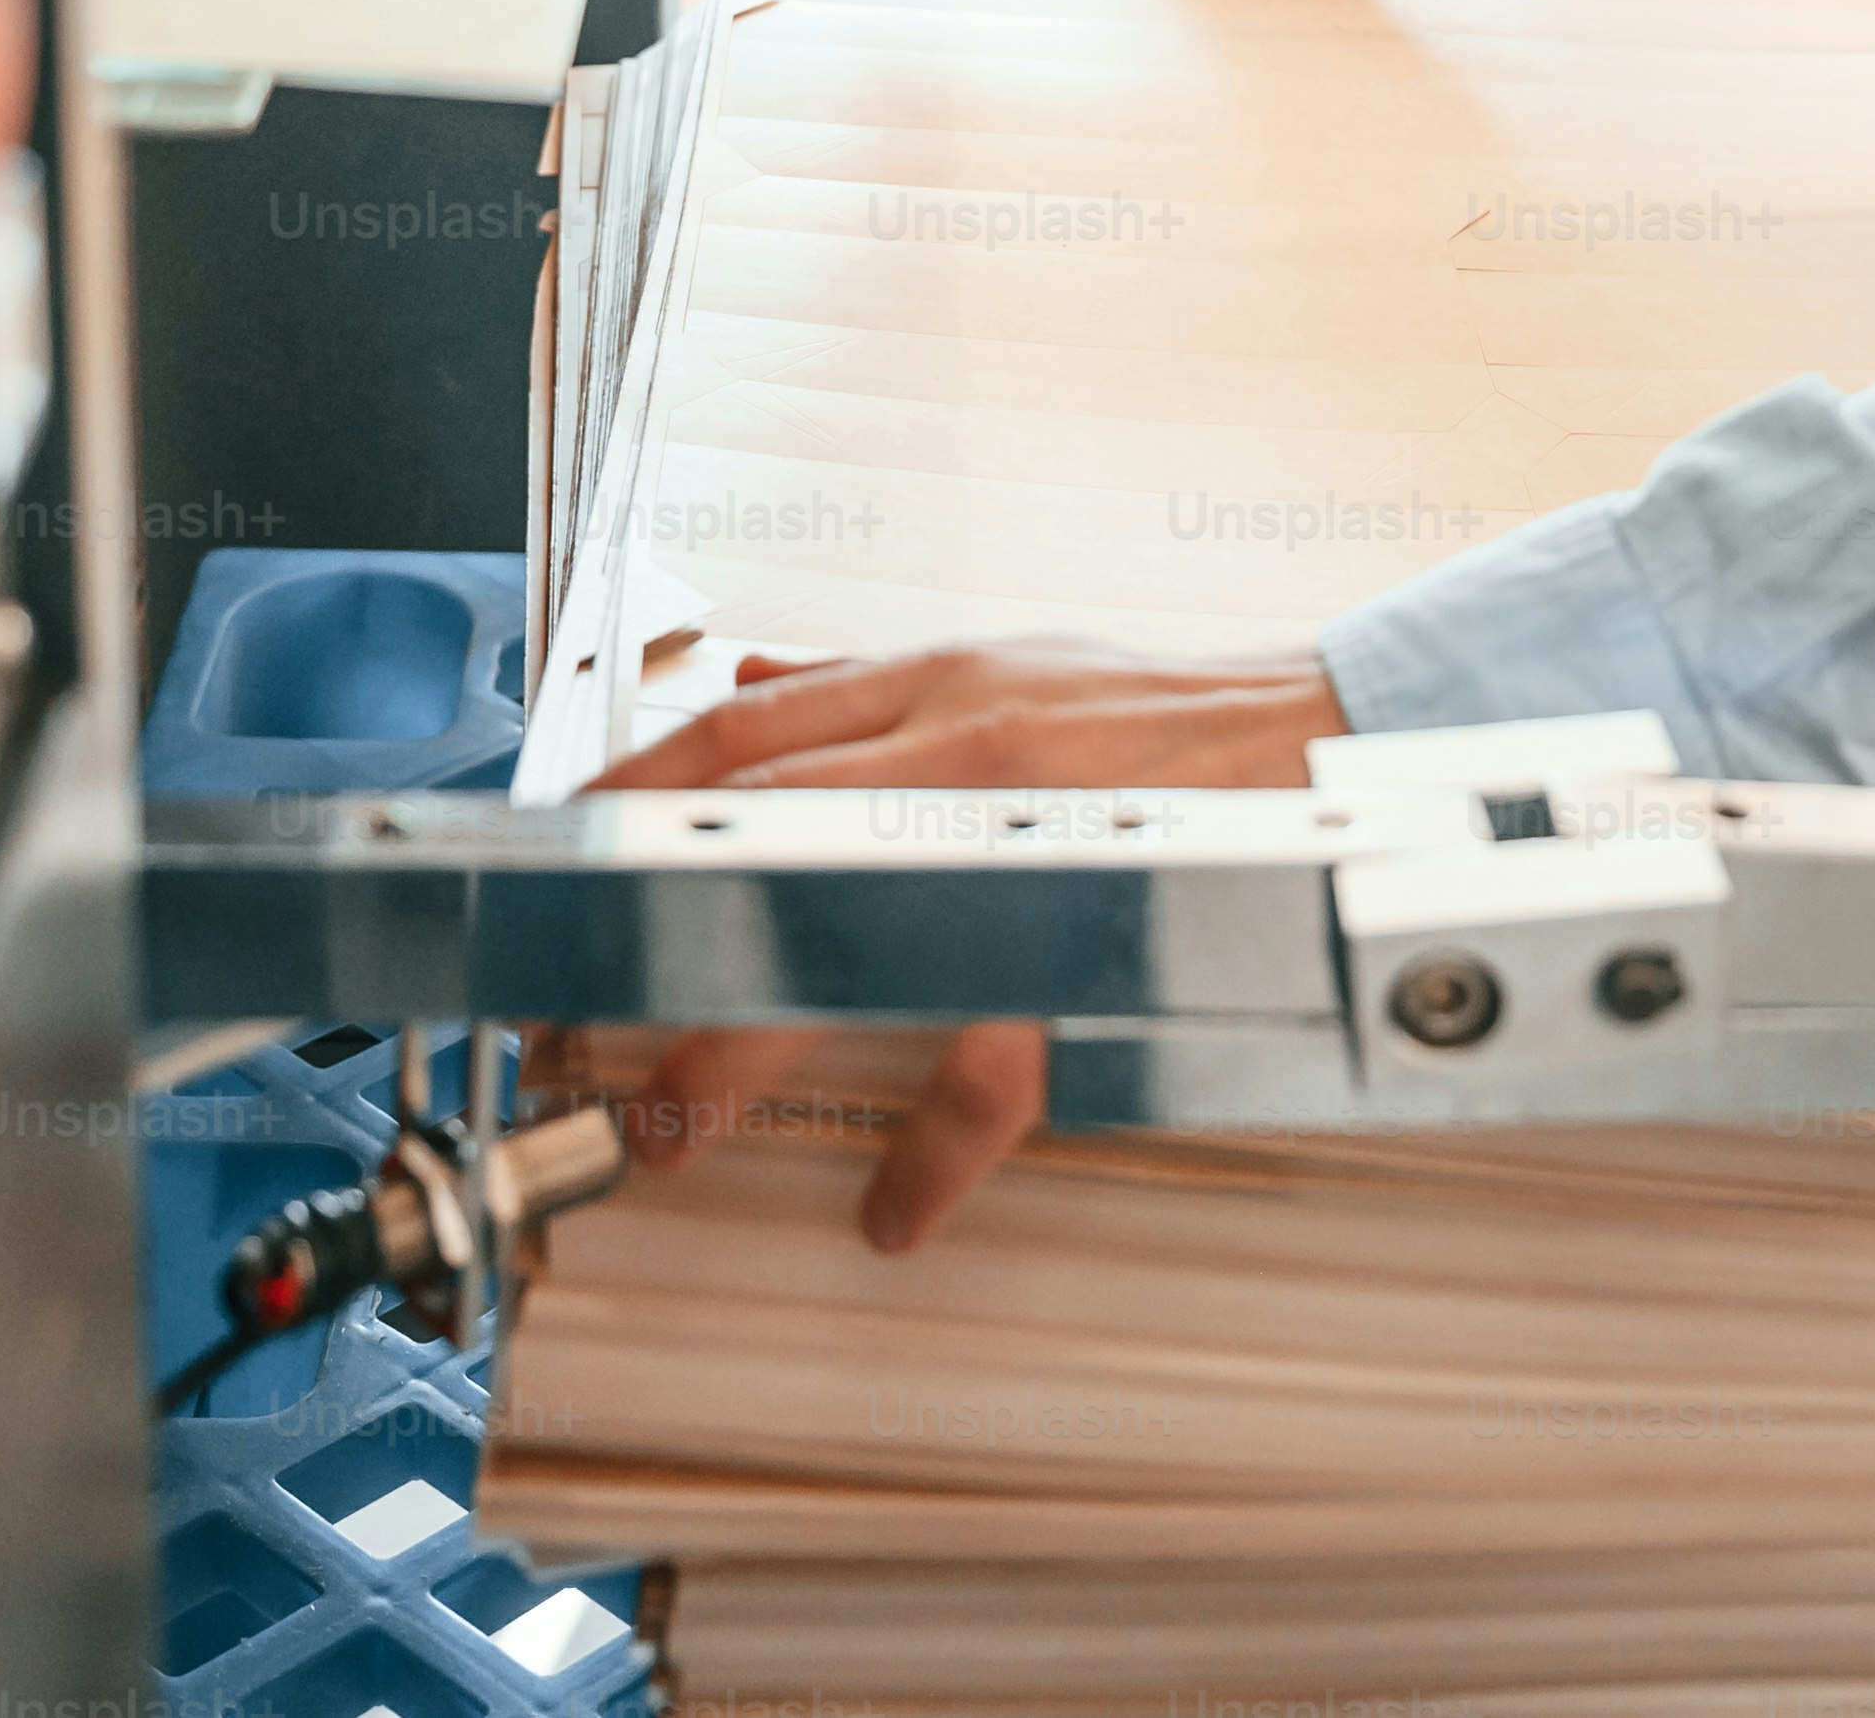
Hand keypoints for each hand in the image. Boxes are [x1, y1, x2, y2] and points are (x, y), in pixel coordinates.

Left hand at [585, 638, 1349, 1247]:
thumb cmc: (1157, 712)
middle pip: (755, 839)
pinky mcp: (1086, 946)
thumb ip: (867, 684)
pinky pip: (996, 1067)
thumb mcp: (1004, 663)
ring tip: (674, 1129)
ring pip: (845, 954)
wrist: (1322, 737)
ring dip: (740, 1051)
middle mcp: (957, 756)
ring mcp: (1020, 849)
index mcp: (930, 685)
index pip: (734, 734)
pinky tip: (893, 1211)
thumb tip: (744, 678)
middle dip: (645, 933)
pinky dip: (932, 1153)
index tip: (551, 867)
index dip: (626, 799)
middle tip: (572, 1019)